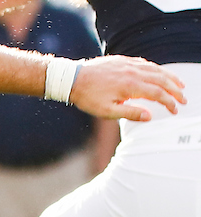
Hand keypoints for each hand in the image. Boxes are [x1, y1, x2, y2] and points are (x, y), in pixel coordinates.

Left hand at [71, 55, 185, 120]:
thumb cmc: (88, 97)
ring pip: (156, 69)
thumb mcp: (107, 111)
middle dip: (175, 90)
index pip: (158, 94)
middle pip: (162, 80)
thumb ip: (129, 113)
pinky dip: (157, 69)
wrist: (72, 79)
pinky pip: (145, 63)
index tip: (175, 110)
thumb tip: (149, 116)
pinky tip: (160, 74)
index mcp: (131, 86)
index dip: (169, 102)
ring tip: (179, 85)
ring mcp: (129, 64)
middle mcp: (133, 72)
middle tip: (183, 98)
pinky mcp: (123, 60)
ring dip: (170, 77)